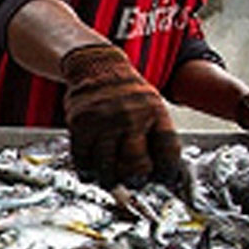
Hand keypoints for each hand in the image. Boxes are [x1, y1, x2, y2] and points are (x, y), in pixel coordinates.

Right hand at [61, 44, 180, 187]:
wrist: (96, 66)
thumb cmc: (126, 92)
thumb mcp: (152, 106)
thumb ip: (156, 136)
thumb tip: (164, 173)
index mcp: (155, 113)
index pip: (168, 153)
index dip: (167, 174)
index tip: (163, 181)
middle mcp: (130, 117)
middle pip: (136, 167)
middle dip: (136, 180)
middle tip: (133, 182)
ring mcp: (104, 121)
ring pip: (107, 168)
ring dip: (110, 179)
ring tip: (112, 179)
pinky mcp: (80, 124)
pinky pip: (83, 159)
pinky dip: (87, 171)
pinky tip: (92, 171)